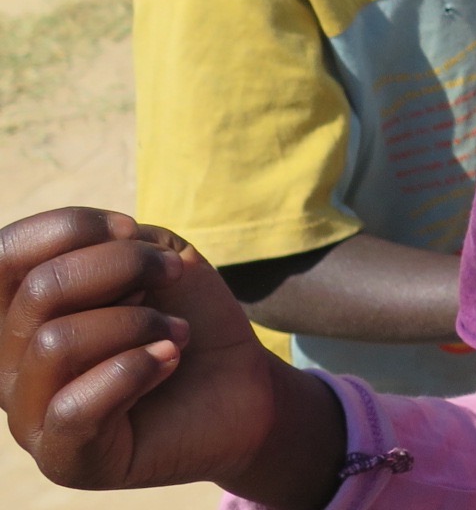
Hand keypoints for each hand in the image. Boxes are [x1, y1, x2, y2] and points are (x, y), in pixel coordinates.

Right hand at [0, 209, 341, 503]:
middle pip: (41, 290)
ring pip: (55, 343)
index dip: (71, 227)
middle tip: (174, 277)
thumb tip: (76, 263)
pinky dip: (135, 369)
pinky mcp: (64, 458)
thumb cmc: (187, 314)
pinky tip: (169, 359)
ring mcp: (29, 414)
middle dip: (126, 269)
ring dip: (138, 323)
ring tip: (177, 332)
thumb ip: (106, 247)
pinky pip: (73, 408)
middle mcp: (8, 362)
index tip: (135, 230)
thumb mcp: (152, 258)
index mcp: (17, 310)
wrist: (241, 381)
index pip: (5, 253)